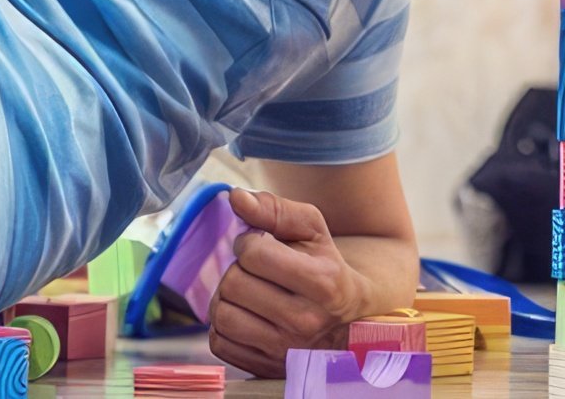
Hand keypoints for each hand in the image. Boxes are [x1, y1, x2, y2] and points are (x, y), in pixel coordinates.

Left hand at [207, 188, 370, 376]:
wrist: (346, 321)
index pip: (255, 254)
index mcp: (322, 282)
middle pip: (234, 284)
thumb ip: (276, 210)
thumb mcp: (314, 233)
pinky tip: (244, 314)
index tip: (258, 246)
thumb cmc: (326, 268)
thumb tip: (235, 197)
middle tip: (254, 270)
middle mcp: (305, 320)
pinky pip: (217, 341)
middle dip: (237, 269)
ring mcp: (284, 349)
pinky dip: (223, 324)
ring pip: (221, 314)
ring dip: (226, 297)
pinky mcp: (264, 367)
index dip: (248, 243)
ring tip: (246, 291)